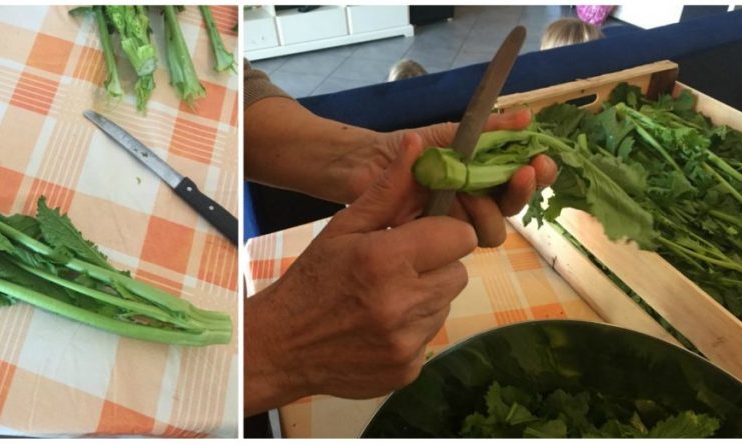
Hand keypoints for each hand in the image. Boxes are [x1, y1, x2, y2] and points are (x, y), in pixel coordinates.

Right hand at [244, 138, 475, 414]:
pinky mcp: (409, 368)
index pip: (459, 236)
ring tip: (384, 298)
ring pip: (446, 305)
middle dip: (434, 266)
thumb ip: (388, 190)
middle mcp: (402, 302)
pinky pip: (431, 337)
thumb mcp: (343, 228)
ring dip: (424, 298)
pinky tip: (380, 326)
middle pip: (459, 272)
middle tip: (396, 269)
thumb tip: (419, 147)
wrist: (281, 346)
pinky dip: (412, 330)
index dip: (442, 234)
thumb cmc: (312, 280)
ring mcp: (407, 340)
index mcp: (386, 259)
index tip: (419, 238)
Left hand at [330, 109, 557, 246]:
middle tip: (521, 175)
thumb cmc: (407, 148)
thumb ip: (488, 129)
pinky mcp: (432, 241)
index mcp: (483, 177)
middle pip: (511, 210)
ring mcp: (454, 223)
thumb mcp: (449, 133)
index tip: (540, 162)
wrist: (365, 162)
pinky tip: (451, 211)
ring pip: (490, 232)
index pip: (521, 182)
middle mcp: (475, 203)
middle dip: (519, 193)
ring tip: (469, 190)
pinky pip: (455, 247)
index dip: (536, 175)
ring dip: (488, 212)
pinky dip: (457, 232)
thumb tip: (526, 118)